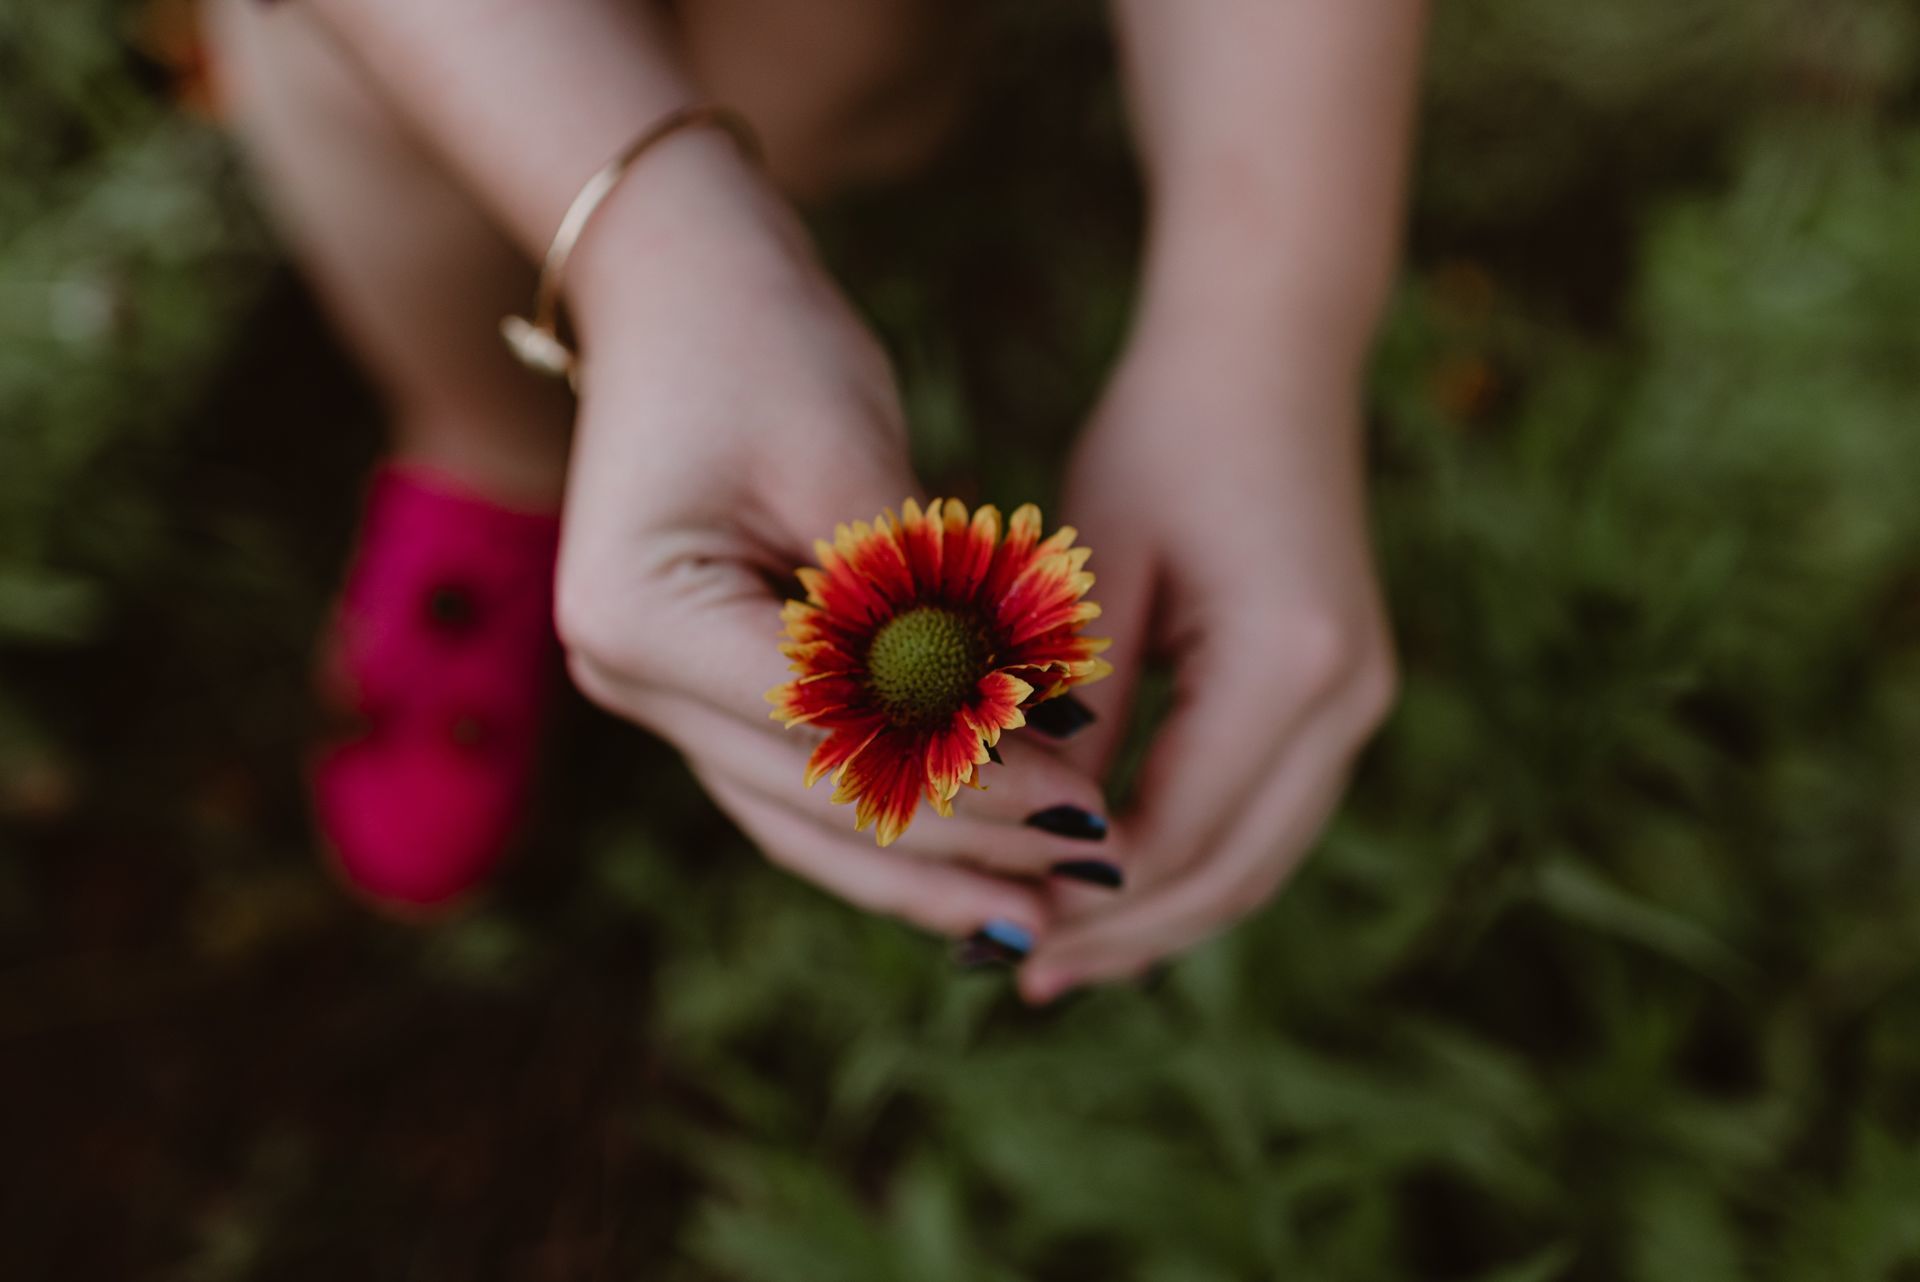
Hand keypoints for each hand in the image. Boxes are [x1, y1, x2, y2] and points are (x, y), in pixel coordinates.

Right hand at [552, 143, 1110, 943]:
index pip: (831, 733)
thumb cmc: (766, 342)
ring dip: (922, 865)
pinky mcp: (695, 684)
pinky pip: (798, 777)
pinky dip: (887, 814)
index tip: (1086, 802)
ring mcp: (650, 690)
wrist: (676, 278)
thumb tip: (1030, 744)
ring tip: (1033, 914)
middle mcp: (623, 675)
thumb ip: (921, 615)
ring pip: (802, 816)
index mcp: (641, 615)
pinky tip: (973, 858)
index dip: (968, 779)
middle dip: (959, 844)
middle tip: (1087, 877)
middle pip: (813, 797)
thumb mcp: (854, 467)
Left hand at [1020, 314, 1398, 1001]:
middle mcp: (1347, 699)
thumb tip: (1022, 837)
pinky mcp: (1343, 696)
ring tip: (1062, 951)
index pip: (1176, 832)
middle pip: (1232, 873)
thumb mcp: (1093, 570)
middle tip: (1022, 970)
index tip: (997, 931)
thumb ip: (1071, 709)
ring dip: (1162, 913)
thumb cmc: (1160, 437)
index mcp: (1288, 664)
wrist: (1268, 354)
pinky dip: (1194, 860)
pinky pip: (1268, 815)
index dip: (1085, 897)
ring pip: (1258, 859)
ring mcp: (1360, 703)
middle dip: (1125, 934)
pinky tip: (1118, 883)